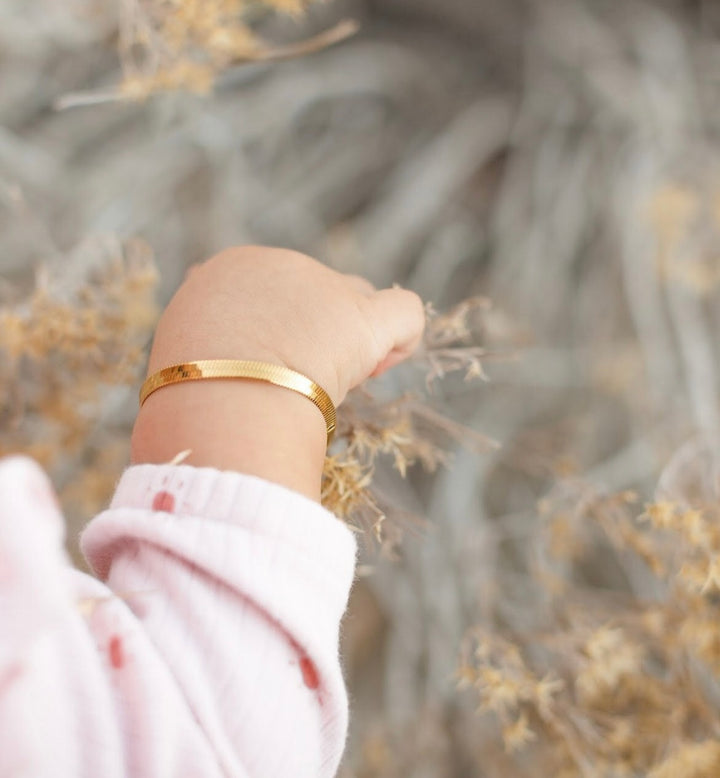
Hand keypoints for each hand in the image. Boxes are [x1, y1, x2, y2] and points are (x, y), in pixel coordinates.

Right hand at [131, 247, 425, 500]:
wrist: (220, 398)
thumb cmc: (191, 390)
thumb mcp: (184, 353)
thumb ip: (209, 340)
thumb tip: (222, 349)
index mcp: (232, 270)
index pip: (267, 291)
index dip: (273, 330)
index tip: (264, 368)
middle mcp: (282, 266)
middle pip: (313, 295)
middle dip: (311, 334)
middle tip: (295, 383)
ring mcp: (327, 287)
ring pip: (355, 299)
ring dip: (350, 336)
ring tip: (336, 382)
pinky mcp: (365, 318)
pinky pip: (405, 313)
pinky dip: (401, 341)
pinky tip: (381, 366)